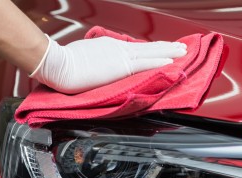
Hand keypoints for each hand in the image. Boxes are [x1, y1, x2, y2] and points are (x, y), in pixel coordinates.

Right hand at [30, 35, 186, 93]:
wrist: (58, 63)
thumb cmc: (66, 62)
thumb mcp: (85, 56)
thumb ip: (96, 60)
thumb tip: (98, 65)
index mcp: (110, 47)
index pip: (136, 49)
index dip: (151, 49)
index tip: (161, 49)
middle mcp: (119, 49)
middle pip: (148, 47)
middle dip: (167, 47)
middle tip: (181, 46)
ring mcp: (121, 57)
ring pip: (152, 53)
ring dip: (169, 52)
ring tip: (183, 52)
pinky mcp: (121, 67)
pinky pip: (146, 63)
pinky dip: (160, 62)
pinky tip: (171, 62)